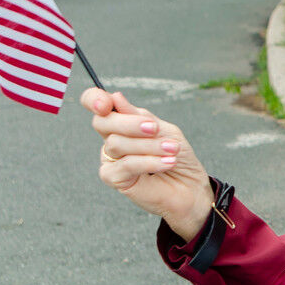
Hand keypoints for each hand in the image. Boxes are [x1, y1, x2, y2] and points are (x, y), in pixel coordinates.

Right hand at [82, 88, 213, 241]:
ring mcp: (111, 159)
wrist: (190, 186)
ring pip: (116, 143)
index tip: (107, 104)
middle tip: (155, 128)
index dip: (94, 99)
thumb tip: (115, 98)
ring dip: (149, 145)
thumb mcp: (165, 130)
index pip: (95, 104)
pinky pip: (125, 165)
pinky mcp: (113, 178)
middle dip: (130, 123)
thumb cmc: (177, 156)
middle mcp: (112, 138)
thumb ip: (140, 116)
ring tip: (173, 150)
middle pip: (102, 122)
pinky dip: (149, 162)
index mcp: (121, 122)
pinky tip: (168, 163)